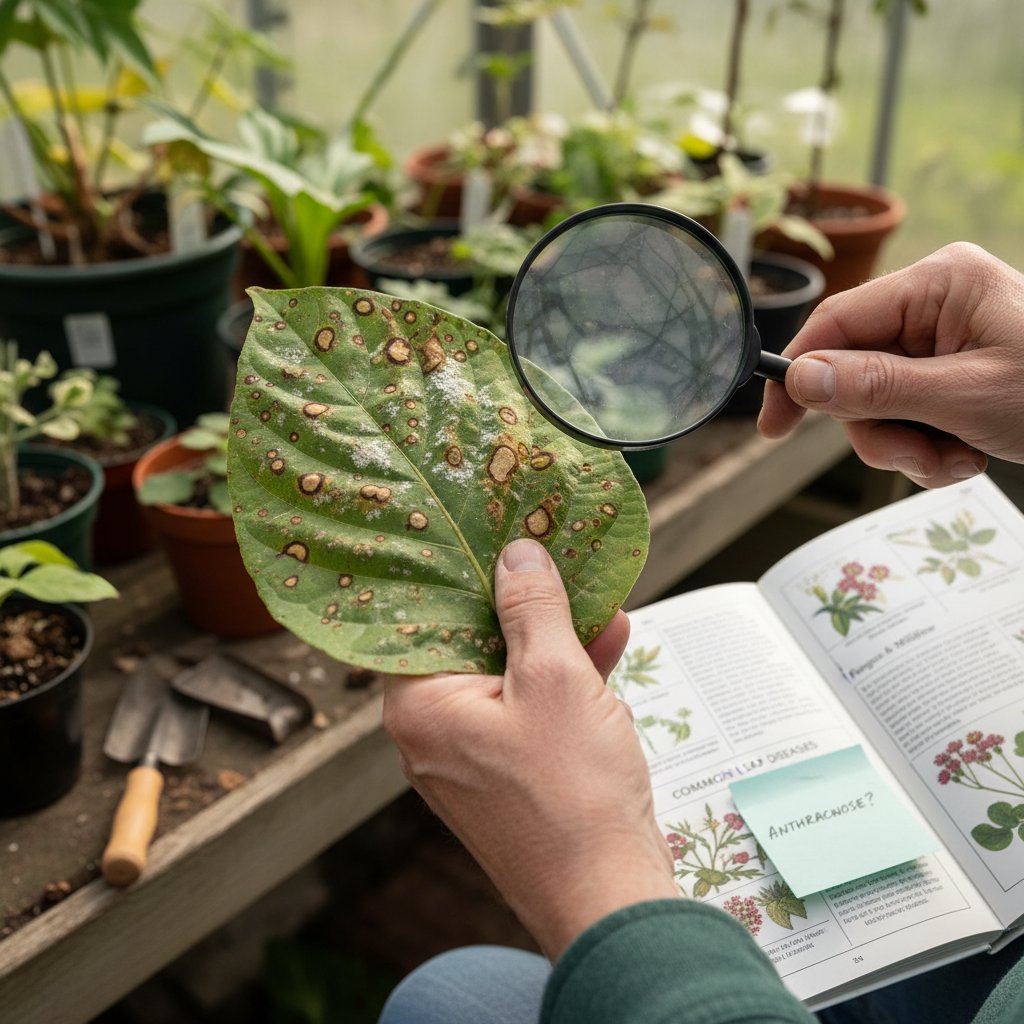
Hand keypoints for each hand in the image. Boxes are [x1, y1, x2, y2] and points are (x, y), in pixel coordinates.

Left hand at [383, 539, 677, 959]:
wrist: (609, 900)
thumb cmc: (573, 793)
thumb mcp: (558, 679)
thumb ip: (533, 609)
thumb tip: (517, 555)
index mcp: (421, 706)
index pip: (426, 617)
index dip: (465, 575)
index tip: (493, 538)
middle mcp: (433, 733)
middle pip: (472, 644)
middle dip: (526, 607)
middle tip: (557, 562)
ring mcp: (471, 759)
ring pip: (508, 678)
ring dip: (556, 643)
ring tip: (601, 605)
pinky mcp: (508, 778)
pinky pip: (529, 714)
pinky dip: (565, 686)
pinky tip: (608, 650)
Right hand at [758, 242, 1023, 487]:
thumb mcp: (967, 397)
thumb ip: (877, 387)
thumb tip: (799, 380)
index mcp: (938, 285)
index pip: (837, 323)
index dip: (798, 375)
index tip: (774, 427)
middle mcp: (935, 306)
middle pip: (854, 373)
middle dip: (880, 428)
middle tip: (917, 456)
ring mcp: (944, 341)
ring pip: (879, 404)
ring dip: (908, 447)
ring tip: (955, 460)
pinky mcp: (953, 374)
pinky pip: (908, 416)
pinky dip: (930, 449)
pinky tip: (968, 456)